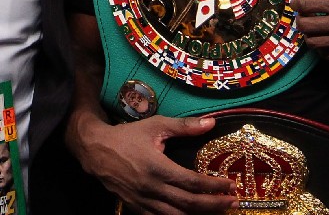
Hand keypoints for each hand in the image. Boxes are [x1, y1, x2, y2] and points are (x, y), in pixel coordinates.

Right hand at [69, 114, 237, 214]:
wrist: (96, 151)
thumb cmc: (128, 136)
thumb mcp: (156, 125)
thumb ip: (184, 126)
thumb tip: (211, 122)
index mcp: (158, 168)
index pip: (193, 183)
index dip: (214, 187)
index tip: (231, 185)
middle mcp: (152, 189)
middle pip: (189, 204)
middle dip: (214, 205)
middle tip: (233, 203)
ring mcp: (144, 202)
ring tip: (217, 211)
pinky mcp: (136, 208)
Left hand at [293, 0, 328, 60]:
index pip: (309, 5)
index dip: (297, 4)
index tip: (297, 1)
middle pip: (307, 27)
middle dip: (300, 20)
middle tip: (302, 15)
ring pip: (315, 44)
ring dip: (310, 36)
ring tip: (312, 29)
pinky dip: (323, 50)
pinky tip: (326, 42)